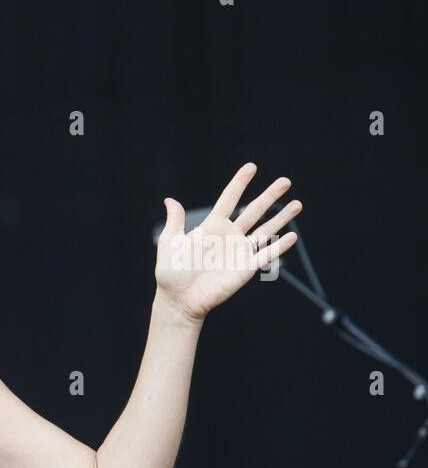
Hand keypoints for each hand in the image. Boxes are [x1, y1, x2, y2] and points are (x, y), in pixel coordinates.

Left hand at [154, 162, 301, 322]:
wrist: (179, 300)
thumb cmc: (171, 273)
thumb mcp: (170, 243)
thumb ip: (175, 221)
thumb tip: (170, 200)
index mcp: (211, 227)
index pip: (229, 200)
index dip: (239, 183)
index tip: (252, 167)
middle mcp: (229, 236)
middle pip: (253, 211)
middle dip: (270, 195)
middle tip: (286, 180)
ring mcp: (239, 252)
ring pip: (265, 230)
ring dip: (281, 217)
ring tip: (297, 203)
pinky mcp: (245, 269)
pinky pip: (266, 255)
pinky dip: (279, 246)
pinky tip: (293, 236)